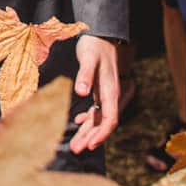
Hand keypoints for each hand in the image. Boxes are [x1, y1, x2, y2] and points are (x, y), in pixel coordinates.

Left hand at [68, 35, 120, 152]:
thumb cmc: (95, 46)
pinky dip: (88, 119)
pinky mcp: (100, 90)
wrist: (102, 35)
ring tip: (75, 145)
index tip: (90, 145)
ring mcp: (106, 94)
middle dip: (91, 138)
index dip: (101, 133)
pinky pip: (96, 110)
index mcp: (111, 91)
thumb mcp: (88, 58)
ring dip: (87, 131)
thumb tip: (81, 93)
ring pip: (99, 118)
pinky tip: (77, 122)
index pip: (110, 118)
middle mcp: (111, 95)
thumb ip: (85, 75)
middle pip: (103, 123)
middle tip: (77, 150)